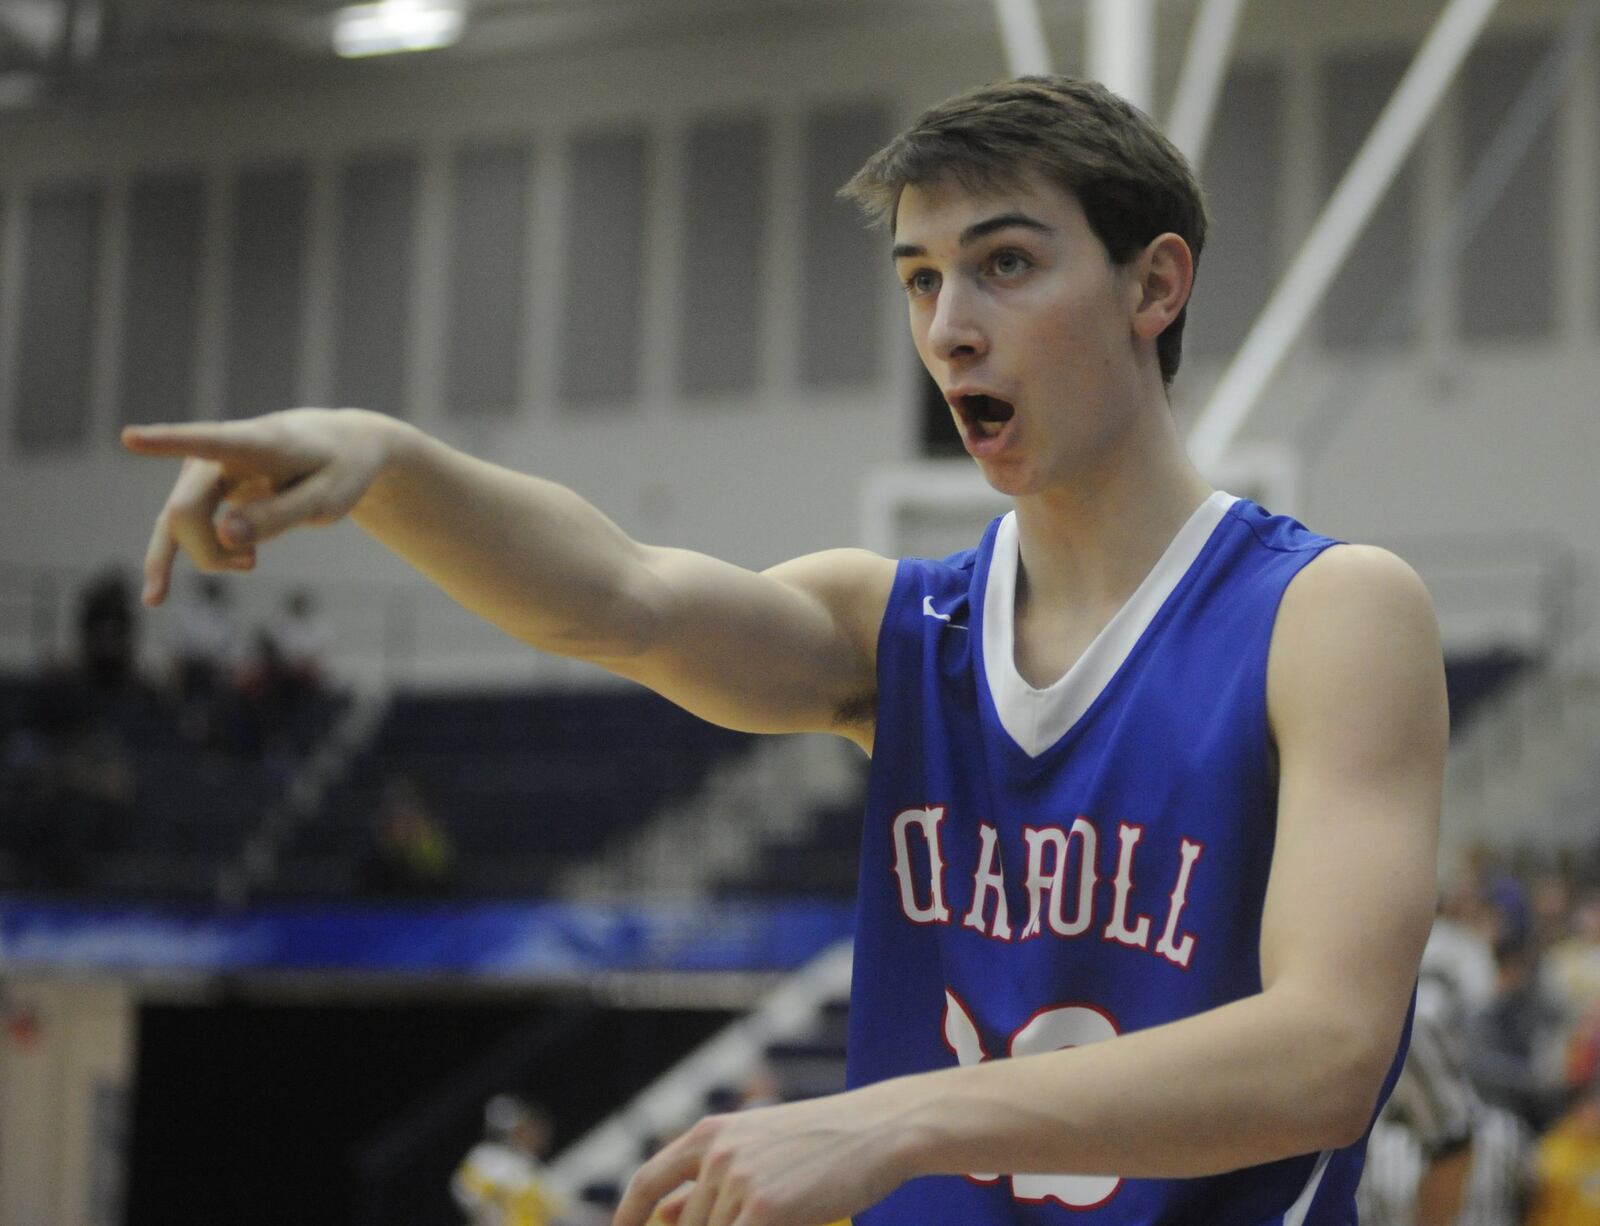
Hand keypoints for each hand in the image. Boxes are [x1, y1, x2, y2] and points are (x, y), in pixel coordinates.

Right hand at [121, 408, 399, 606]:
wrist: (343, 448)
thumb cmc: (340, 470)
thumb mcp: (328, 499)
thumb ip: (280, 516)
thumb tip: (224, 536)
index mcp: (256, 443)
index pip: (208, 441)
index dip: (166, 441)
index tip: (128, 437)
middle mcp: (218, 453)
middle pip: (186, 511)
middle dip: (209, 551)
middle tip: (252, 564)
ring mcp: (204, 470)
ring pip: (177, 523)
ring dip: (205, 556)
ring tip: (249, 565)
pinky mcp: (202, 489)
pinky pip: (176, 527)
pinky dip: (170, 558)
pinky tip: (156, 597)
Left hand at [615, 1091, 909, 1225]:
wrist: (878, 1131)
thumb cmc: (822, 1144)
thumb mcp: (758, 1148)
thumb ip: (712, 1179)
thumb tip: (662, 1217)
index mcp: (709, 1134)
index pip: (646, 1184)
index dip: (627, 1219)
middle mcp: (715, 1154)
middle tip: (752, 1221)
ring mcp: (737, 1182)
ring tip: (786, 1213)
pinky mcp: (763, 1210)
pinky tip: (783, 1224)